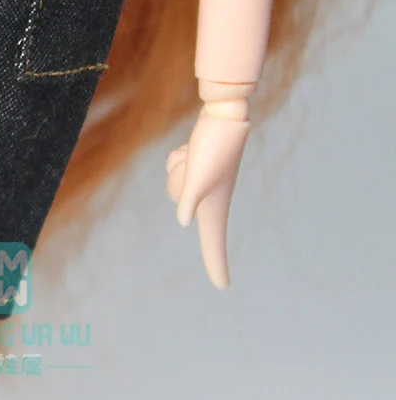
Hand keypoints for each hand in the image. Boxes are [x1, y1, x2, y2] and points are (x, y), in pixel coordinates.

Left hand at [165, 106, 250, 289]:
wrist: (225, 113)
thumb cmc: (216, 146)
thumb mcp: (199, 175)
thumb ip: (189, 199)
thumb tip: (183, 221)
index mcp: (214, 206)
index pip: (214, 244)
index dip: (217, 266)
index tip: (222, 286)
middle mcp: (209, 197)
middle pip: (176, 200)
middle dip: (178, 178)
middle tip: (196, 162)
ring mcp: (202, 181)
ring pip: (173, 182)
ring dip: (178, 165)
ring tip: (196, 153)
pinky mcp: (196, 165)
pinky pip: (173, 166)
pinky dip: (178, 155)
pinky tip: (192, 147)